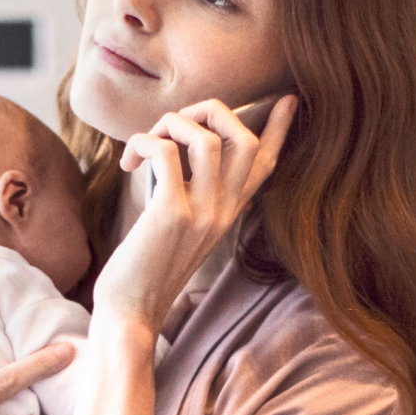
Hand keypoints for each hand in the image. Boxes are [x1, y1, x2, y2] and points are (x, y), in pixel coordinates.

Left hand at [95, 94, 296, 335]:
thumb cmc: (143, 272)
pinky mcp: (170, 214)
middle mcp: (223, 211)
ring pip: (205, 136)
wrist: (129, 315)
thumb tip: (171, 156)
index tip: (286, 100)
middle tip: (172, 124)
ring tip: (143, 145)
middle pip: (245, 138)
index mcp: (228, 214)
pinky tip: (128, 163)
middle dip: (210, 111)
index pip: (266, 165)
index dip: (278, 129)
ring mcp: (201, 212)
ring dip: (169, 124)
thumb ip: (189, 198)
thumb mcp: (178, 231)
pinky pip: (166, 152)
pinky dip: (144, 142)